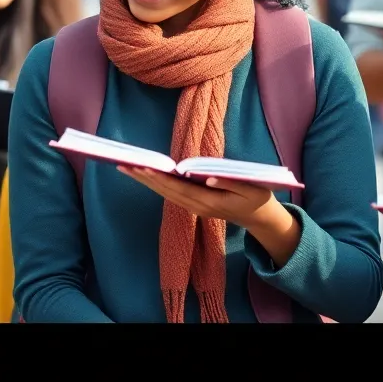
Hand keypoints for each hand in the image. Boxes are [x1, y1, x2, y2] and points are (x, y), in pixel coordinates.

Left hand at [117, 166, 276, 231]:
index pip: (179, 189)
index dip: (162, 178)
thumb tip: (207, 177)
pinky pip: (170, 193)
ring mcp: (194, 207)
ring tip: (127, 167)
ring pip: (165, 193)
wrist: (258, 217)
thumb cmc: (257, 198)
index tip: (145, 167)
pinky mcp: (193, 204)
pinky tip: (144, 174)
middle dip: (145, 178)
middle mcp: (197, 207)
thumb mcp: (251, 189)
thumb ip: (230, 183)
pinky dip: (155, 183)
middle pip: (166, 192)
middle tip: (124, 164)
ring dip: (146, 181)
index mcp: (209, 202)